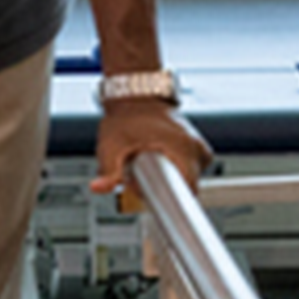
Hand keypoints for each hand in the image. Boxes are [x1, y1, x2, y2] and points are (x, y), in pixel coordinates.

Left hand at [90, 99, 212, 194]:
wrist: (138, 98)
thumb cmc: (126, 118)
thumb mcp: (112, 145)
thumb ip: (108, 170)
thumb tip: (100, 187)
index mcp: (183, 148)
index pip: (189, 190)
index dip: (170, 200)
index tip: (156, 197)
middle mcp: (196, 147)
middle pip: (186, 187)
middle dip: (163, 188)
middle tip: (141, 174)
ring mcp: (199, 147)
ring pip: (188, 179)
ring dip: (168, 179)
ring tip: (149, 164)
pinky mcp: (197, 147)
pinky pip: (190, 170)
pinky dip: (174, 171)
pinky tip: (159, 161)